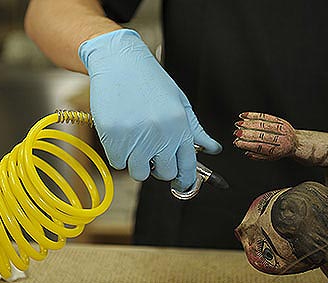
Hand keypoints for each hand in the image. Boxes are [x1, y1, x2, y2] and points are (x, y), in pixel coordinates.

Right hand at [79, 29, 221, 190]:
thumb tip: (214, 150)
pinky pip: (118, 162)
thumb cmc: (151, 81)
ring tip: (136, 141)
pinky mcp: (112, 137)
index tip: (182, 185)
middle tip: (153, 153)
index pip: (187, 167)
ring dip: (137, 162)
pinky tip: (121, 135)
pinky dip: (119, 154)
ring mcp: (135, 137)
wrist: (119, 61)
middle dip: (159, 168)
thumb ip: (195, 130)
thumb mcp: (179, 103)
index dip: (185, 181)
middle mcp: (159, 134)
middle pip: (164, 174)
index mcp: (179, 126)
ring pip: (139, 172)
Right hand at [233, 112, 296, 159]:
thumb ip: (258, 156)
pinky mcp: (279, 120)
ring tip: (238, 124)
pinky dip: (253, 115)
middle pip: (261, 135)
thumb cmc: (281, 150)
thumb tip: (246, 153)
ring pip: (262, 124)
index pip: (260, 147)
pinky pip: (265, 116)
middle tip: (236, 133)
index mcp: (278, 150)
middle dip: (247, 134)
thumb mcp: (271, 157)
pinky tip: (244, 116)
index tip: (237, 143)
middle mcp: (280, 138)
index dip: (247, 144)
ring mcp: (281, 128)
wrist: (296, 143)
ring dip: (248, 124)